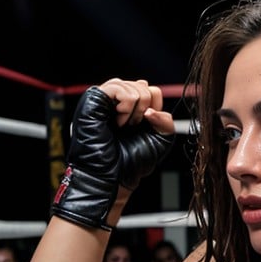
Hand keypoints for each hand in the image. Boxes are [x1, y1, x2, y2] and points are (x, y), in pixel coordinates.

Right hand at [51, 79, 174, 229]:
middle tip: (131, 128)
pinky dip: (126, 105)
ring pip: (132, 86)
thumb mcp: (161, 139)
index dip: (156, 109)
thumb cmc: (132, 160)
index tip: (144, 128)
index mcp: (133, 108)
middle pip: (145, 86)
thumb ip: (166, 121)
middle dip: (146, 110)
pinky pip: (118, 87)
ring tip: (123, 126)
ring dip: (134, 110)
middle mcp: (119, 101)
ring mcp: (106, 99)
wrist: (113, 175)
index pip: (153, 91)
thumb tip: (151, 110)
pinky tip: (119, 121)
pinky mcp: (94, 99)